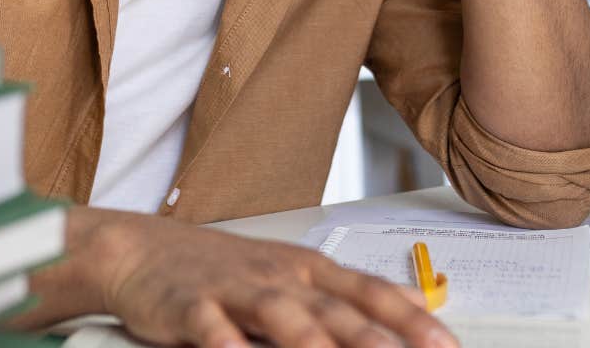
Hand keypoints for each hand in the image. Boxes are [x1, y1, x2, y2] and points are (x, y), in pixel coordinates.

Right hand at [91, 212, 456, 347]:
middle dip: (375, 339)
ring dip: (310, 340)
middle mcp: (281, 277)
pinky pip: (212, 325)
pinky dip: (226, 341)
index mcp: (310, 271)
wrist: (144, 250)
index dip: (410, 320)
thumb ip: (350, 293)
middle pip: (334, 309)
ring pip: (281, 315)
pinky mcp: (191, 305)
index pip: (370, 294)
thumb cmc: (225, 270)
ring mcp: (236, 288)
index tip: (444, 345)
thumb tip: (414, 301)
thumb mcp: (295, 273)